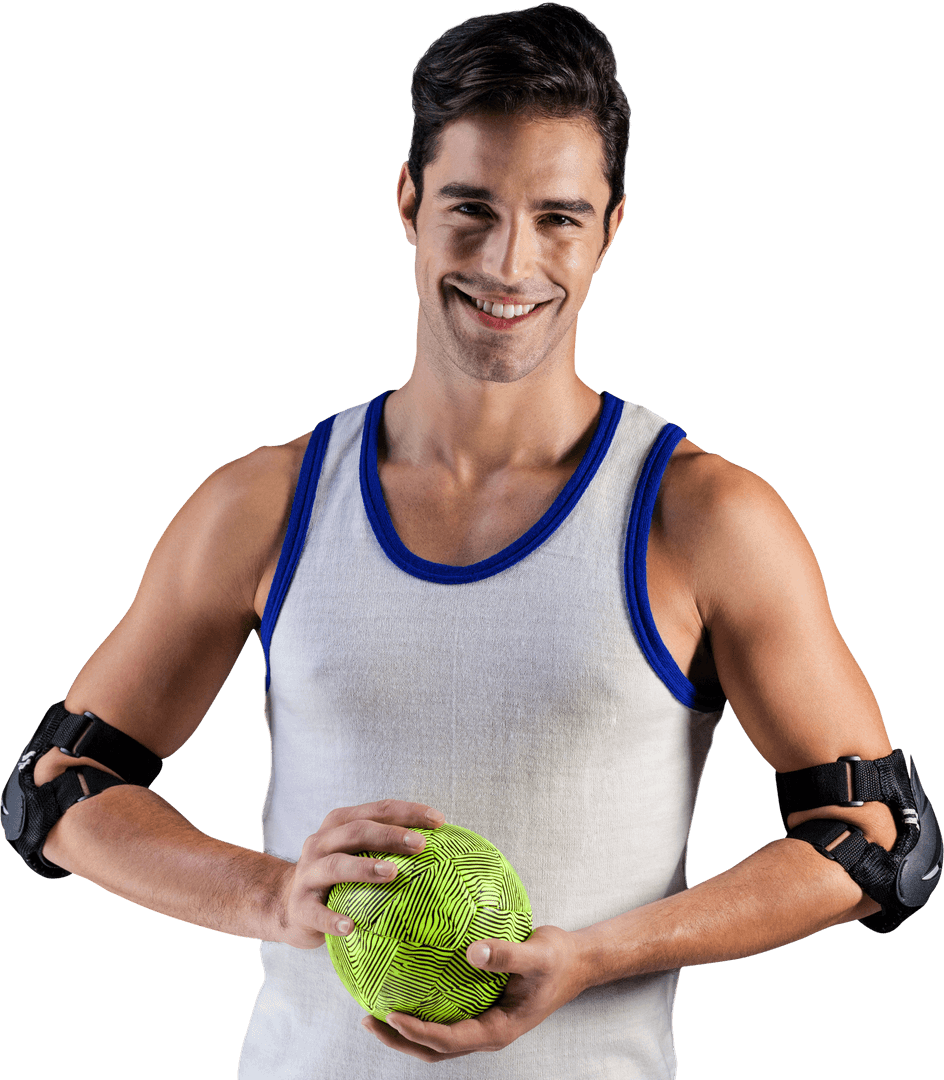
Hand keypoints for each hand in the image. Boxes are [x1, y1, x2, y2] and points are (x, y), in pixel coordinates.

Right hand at [275, 799, 444, 949]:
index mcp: (340, 824)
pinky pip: (318, 912)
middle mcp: (322, 842)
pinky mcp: (300, 906)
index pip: (378, 810)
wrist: (285, 904)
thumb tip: (445, 851)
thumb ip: (388, 848)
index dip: (409, 812)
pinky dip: (333, 919)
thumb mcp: (356, 853)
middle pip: (357, 831)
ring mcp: (308, 873)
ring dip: (364, 868)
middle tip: (422, 845)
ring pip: (336, 865)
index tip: (440, 820)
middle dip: (391, 835)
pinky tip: (351, 927)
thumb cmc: (336, 877)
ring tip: (392, 874)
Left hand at [361, 924, 585, 1061]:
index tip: (391, 1016)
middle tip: (368, 1019)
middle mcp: (486, 1032)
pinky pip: (446, 1012)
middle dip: (400, 1040)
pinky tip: (405, 980)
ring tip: (373, 1009)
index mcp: (498, 1030)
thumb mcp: (537, 953)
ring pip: (437, 1037)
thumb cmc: (557, 958)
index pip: (449, 1040)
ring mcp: (483, 1022)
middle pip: (434, 1049)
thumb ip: (507, 955)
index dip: (418, 1033)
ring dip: (406, 1030)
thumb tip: (472, 951)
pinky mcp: (481, 1007)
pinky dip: (423, 1006)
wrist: (575, 962)